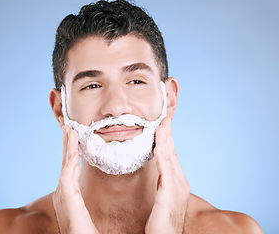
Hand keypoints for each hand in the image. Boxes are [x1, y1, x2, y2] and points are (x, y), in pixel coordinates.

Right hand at [52, 125, 98, 233]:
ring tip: (69, 130)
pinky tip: (74, 146)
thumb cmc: (85, 233)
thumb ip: (86, 201)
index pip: (69, 169)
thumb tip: (97, 192)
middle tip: (68, 128)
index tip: (74, 139)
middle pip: (65, 164)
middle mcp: (62, 194)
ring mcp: (62, 196)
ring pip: (65, 165)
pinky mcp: (66, 198)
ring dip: (67, 147)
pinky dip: (71, 158)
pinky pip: (67, 173)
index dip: (71, 153)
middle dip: (66, 145)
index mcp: (68, 196)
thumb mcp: (86, 213)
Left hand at [145, 117, 189, 233]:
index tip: (163, 125)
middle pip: (172, 153)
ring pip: (170, 158)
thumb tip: (160, 172)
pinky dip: (162, 157)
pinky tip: (158, 146)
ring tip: (162, 126)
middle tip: (164, 118)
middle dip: (168, 135)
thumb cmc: (162, 220)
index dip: (167, 140)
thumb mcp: (162, 196)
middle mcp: (180, 182)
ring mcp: (176, 188)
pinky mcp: (168, 195)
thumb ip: (163, 182)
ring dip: (165, 141)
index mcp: (177, 182)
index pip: (171, 156)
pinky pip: (165, 172)